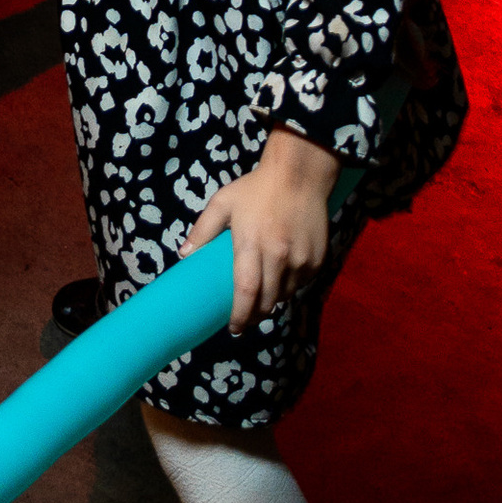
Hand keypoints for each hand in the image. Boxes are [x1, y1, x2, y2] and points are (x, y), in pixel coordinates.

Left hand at [182, 129, 339, 331]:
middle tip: (245, 318)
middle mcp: (279, 257)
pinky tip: (281, 278)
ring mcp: (301, 260)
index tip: (233, 328)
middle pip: (267, 301)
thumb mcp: (223, 203)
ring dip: (273, 300)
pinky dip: (290, 286)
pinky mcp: (317, 259)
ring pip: (285, 294)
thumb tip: (184, 255)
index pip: (245, 291)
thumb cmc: (256, 188)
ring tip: (262, 296)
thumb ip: (203, 230)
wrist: (300, 174)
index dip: (239, 315)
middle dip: (255, 314)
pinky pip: (302, 283)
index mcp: (252, 244)